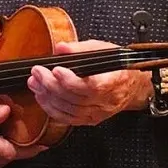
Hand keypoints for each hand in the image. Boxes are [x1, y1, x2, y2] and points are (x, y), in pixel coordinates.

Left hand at [27, 39, 151, 125]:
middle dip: (52, 85)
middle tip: (37, 72)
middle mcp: (106, 101)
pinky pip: (68, 119)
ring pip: (69, 110)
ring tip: (35, 82)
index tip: (56, 69)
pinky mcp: (90, 120)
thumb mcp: (103, 50)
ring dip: (48, 96)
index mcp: (113, 81)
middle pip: (76, 98)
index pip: (92, 86)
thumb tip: (60, 47)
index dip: (71, 80)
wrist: (132, 86)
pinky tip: (41, 97)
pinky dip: (51, 109)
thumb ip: (80, 48)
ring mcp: (98, 113)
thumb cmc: (117, 66)